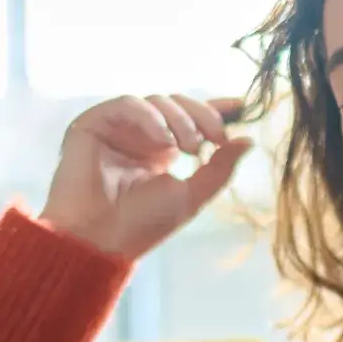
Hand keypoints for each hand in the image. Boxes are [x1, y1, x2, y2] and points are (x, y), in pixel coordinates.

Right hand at [40, 93, 251, 260]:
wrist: (99, 240)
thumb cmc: (141, 226)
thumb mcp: (191, 196)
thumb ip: (219, 169)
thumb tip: (248, 140)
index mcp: (161, 150)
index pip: (190, 118)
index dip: (214, 108)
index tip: (241, 105)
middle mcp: (139, 136)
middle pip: (177, 104)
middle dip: (202, 116)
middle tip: (215, 139)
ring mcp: (117, 128)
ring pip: (156, 100)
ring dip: (180, 119)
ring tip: (188, 148)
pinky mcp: (93, 123)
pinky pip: (127, 103)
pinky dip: (150, 117)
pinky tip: (163, 140)